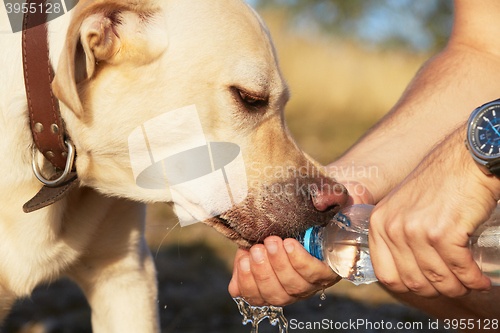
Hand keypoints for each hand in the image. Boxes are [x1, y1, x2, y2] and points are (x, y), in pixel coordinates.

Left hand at [228, 178, 374, 305]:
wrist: (285, 216)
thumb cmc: (308, 210)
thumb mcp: (324, 200)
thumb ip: (329, 197)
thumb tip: (322, 199)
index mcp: (326, 266)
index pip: (317, 275)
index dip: (302, 262)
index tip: (289, 242)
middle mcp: (306, 284)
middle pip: (294, 288)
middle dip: (279, 265)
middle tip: (270, 241)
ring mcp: (284, 290)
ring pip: (274, 295)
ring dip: (261, 274)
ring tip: (254, 250)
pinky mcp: (261, 289)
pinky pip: (253, 296)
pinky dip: (245, 282)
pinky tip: (243, 261)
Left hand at [369, 126, 499, 297]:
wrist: (465, 161)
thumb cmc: (439, 184)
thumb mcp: (403, 207)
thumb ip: (397, 234)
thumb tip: (405, 270)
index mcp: (378, 224)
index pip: (386, 275)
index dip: (409, 287)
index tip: (427, 285)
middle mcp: (393, 228)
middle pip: (413, 282)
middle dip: (437, 290)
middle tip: (454, 285)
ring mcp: (416, 230)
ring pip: (438, 280)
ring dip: (458, 287)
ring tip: (470, 282)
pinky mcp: (443, 232)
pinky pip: (459, 270)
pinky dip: (474, 280)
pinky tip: (481, 279)